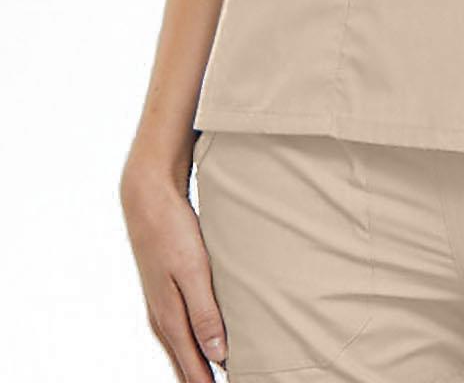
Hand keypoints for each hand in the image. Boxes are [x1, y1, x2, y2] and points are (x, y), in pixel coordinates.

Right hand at [119, 138, 227, 379]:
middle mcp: (162, 318)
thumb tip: (217, 356)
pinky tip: (202, 343)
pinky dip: (191, 344)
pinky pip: (179, 329)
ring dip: (197, 365)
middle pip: (184, 364)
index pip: (192, 368)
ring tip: (214, 378)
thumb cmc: (172, 231)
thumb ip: (205, 313)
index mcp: (170, 318)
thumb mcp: (193, 271)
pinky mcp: (164, 291)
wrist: (147, 198)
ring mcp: (160, 305)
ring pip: (180, 348)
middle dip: (202, 380)